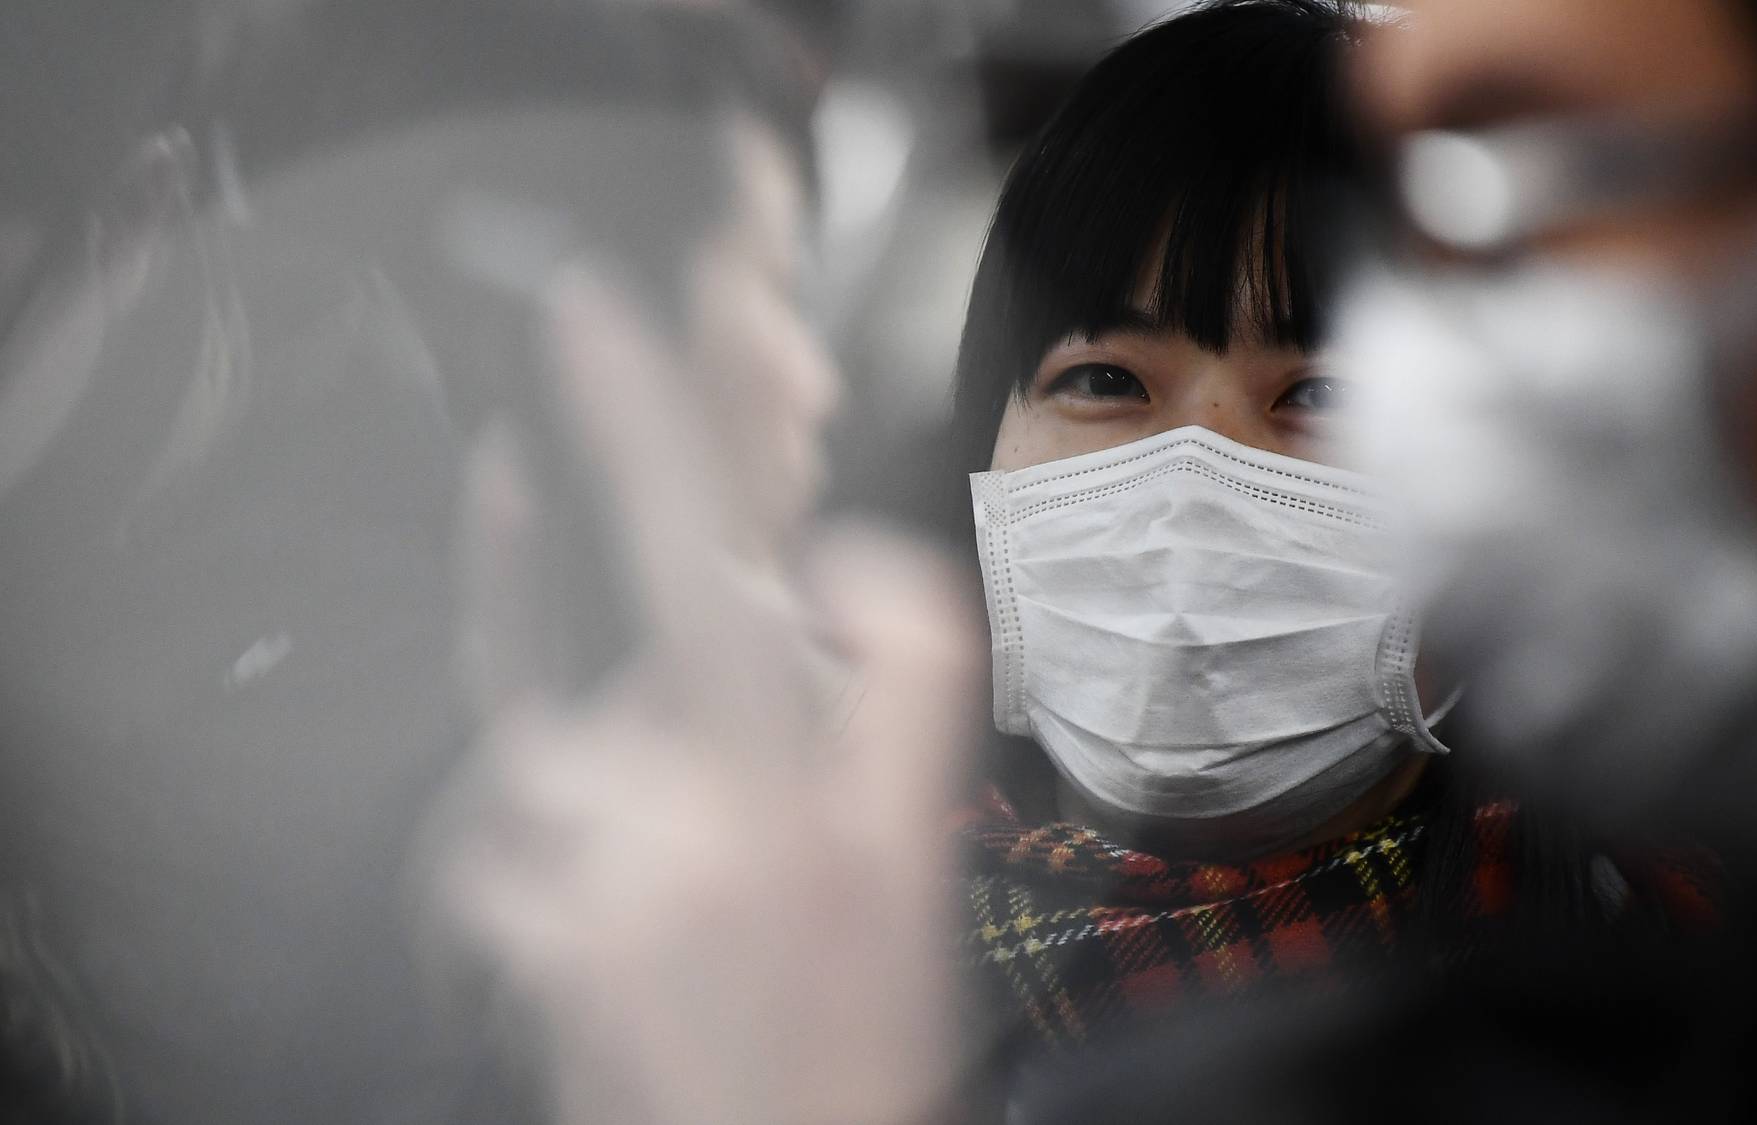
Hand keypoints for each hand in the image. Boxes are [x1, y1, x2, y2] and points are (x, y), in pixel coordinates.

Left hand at [421, 264, 977, 1124]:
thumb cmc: (855, 1020)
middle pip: (630, 649)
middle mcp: (691, 808)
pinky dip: (535, 846)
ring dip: (601, 780)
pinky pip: (493, 831)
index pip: (705, 554)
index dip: (639, 423)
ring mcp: (600, 872)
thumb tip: (833, 557)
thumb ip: (902, 675)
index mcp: (800, 771)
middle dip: (642, 644)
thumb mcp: (917, 844)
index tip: (589, 315)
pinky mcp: (530, 931)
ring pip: (551, 743)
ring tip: (678, 885)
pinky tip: (604, 908)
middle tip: (671, 622)